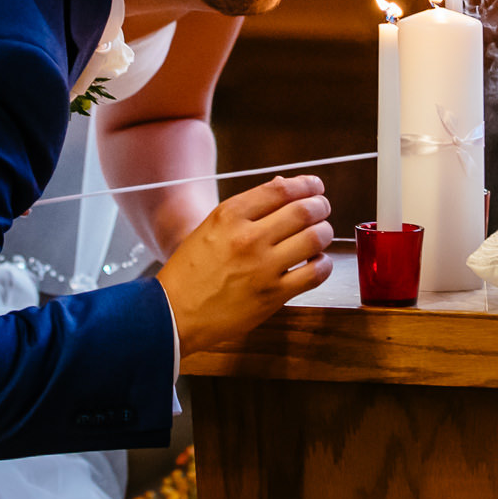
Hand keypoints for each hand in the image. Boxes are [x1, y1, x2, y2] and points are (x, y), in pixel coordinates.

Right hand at [155, 174, 331, 352]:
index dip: (306, 184)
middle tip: (322, 209)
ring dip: (324, 233)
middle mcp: (248, 238)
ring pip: (315, 238)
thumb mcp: (211, 228)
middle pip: (304, 210)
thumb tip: (284, 186)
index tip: (315, 186)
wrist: (173, 313)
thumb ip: (247, 208)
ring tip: (320, 235)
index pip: (281, 189)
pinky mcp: (273, 295)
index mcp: (229, 215)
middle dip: (320, 206)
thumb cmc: (190, 272)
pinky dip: (324, 264)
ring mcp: (262, 267)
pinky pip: (315, 273)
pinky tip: (318, 263)